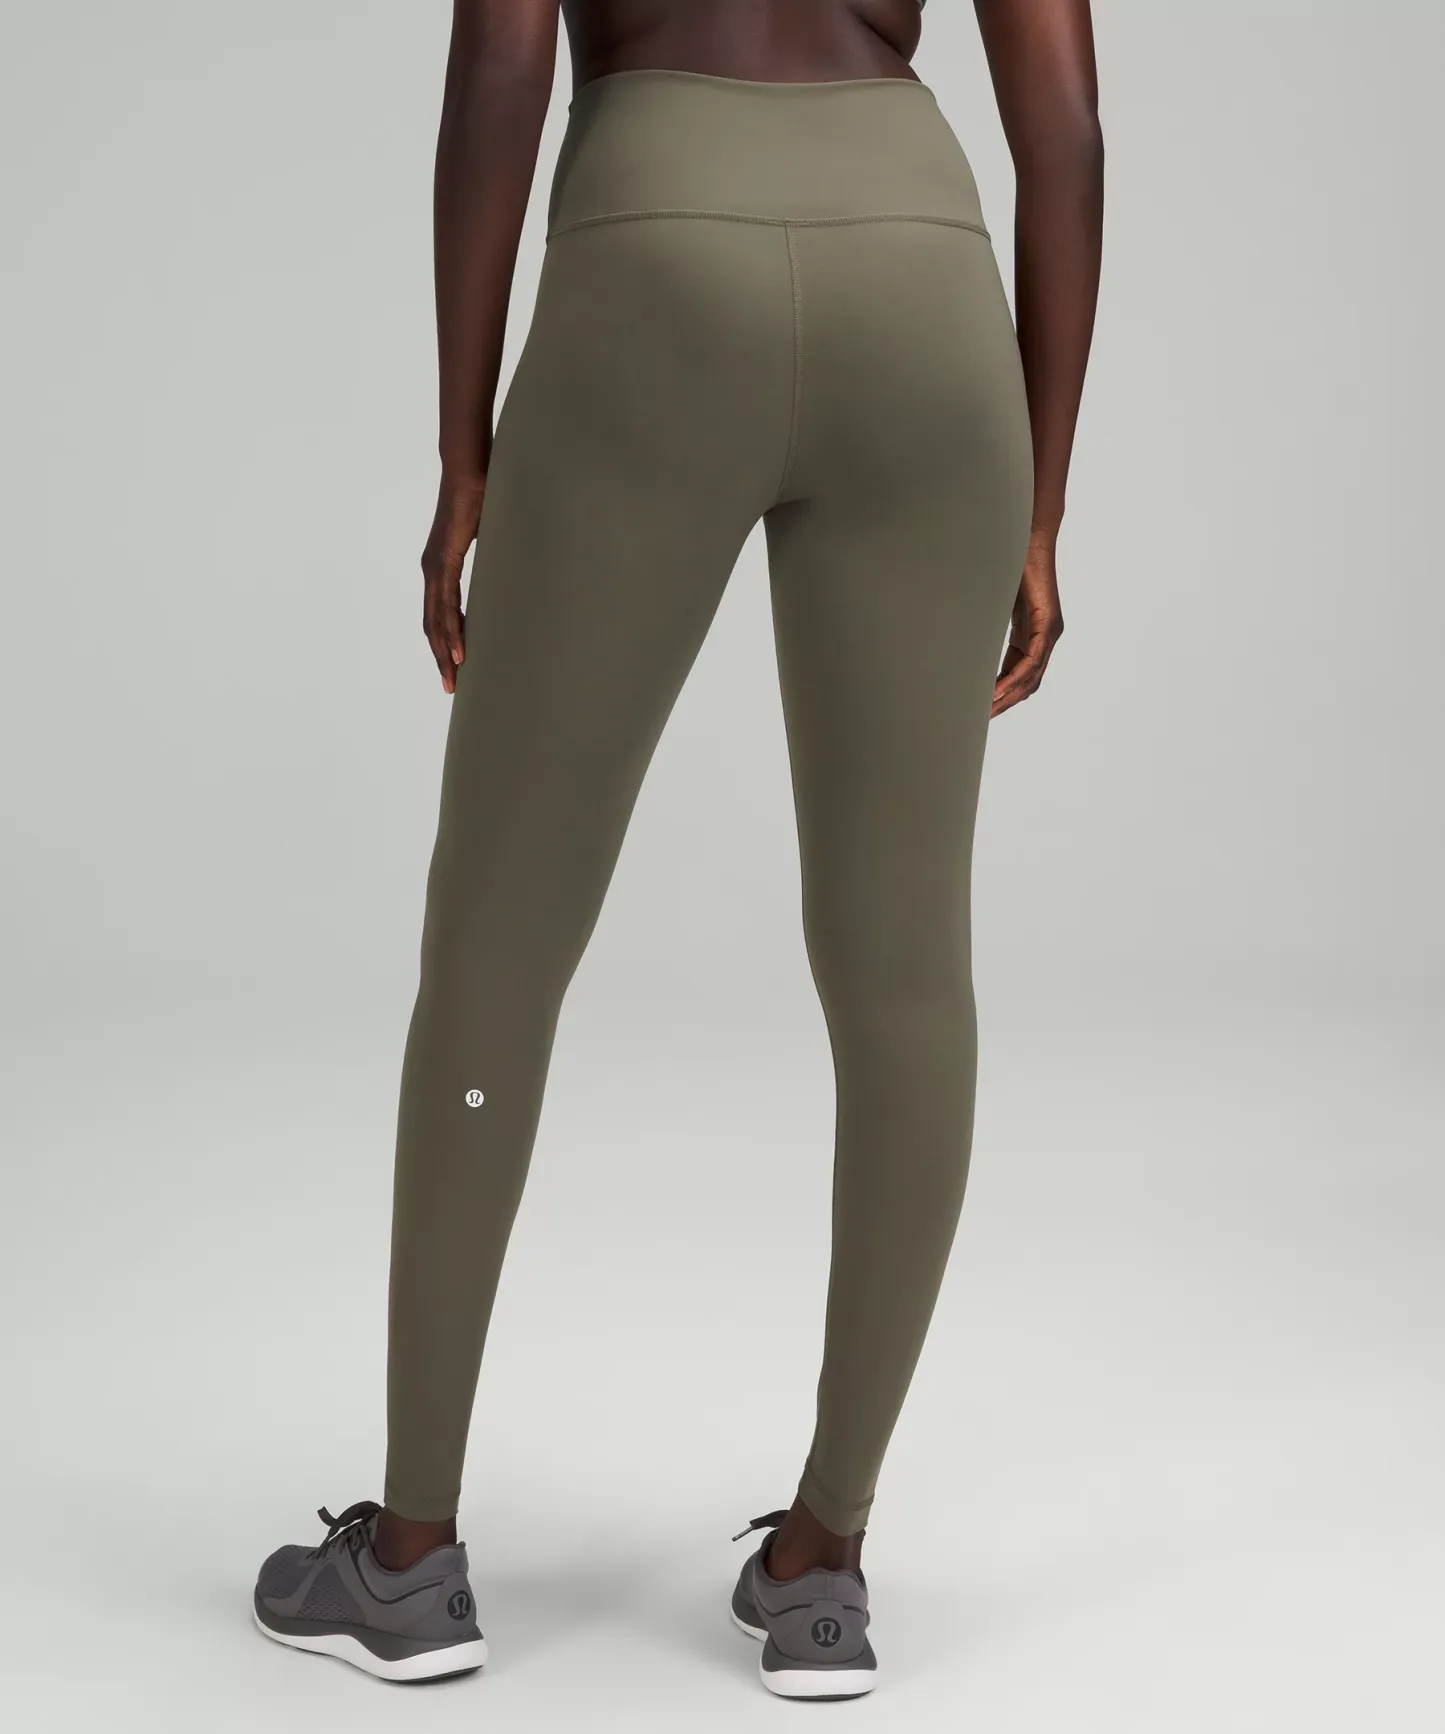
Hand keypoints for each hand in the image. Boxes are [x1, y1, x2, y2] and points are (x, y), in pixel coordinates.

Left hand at [420, 472, 485, 693]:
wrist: (470, 473)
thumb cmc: (482, 500)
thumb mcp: (488, 539)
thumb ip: (490, 559)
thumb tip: (509, 572)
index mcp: (440, 568)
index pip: (439, 615)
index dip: (444, 643)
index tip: (454, 667)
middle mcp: (431, 571)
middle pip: (432, 626)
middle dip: (441, 658)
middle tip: (451, 686)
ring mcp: (434, 567)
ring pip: (436, 621)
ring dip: (444, 652)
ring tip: (453, 677)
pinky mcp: (442, 562)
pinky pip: (445, 605)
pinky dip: (450, 631)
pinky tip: (457, 652)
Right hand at [992, 529, 1063, 718]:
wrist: (1026, 539)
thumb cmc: (1009, 565)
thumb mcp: (994, 604)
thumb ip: (986, 624)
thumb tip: (962, 636)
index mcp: (1032, 634)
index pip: (1019, 674)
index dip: (1002, 694)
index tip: (983, 709)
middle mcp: (1045, 636)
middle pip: (1027, 683)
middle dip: (1004, 703)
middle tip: (982, 719)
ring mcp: (1049, 631)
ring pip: (1031, 677)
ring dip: (1008, 697)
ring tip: (987, 712)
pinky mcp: (1048, 624)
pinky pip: (1033, 661)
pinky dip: (1015, 679)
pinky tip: (997, 691)